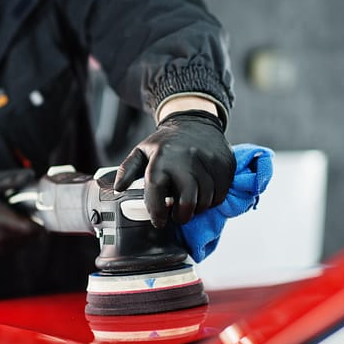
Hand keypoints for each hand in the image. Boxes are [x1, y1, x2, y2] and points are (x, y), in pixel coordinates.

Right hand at [0, 169, 42, 252]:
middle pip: (33, 237)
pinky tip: (13, 223)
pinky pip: (21, 245)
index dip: (41, 220)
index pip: (31, 229)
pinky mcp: (0, 252)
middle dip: (37, 224)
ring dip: (30, 230)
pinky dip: (23, 235)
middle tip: (30, 210)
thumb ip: (11, 179)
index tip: (41, 209)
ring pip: (29, 242)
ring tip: (19, 216)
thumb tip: (30, 174)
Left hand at [114, 110, 235, 227]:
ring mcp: (208, 162)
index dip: (157, 211)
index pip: (156, 190)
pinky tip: (203, 193)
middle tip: (177, 216)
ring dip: (198, 208)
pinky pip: (221, 194)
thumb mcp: (142, 151)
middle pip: (187, 202)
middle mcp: (186, 160)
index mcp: (162, 158)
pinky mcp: (224, 165)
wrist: (195, 121)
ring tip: (190, 202)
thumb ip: (127, 170)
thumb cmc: (166, 142)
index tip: (159, 221)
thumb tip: (118, 188)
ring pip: (206, 201)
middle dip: (181, 216)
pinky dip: (212, 200)